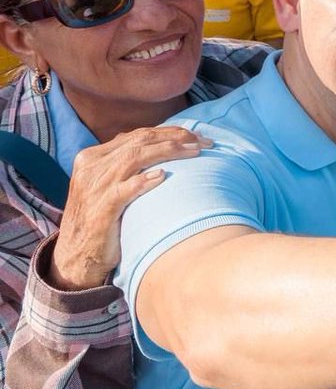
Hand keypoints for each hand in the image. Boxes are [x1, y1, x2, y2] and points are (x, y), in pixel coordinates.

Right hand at [51, 127, 211, 289]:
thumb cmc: (103, 219)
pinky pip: (125, 189)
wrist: (76, 257)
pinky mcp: (99, 210)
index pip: (138, 135)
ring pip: (135, 158)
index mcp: (93, 156)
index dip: (171, 132)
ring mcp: (94, 187)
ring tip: (195, 153)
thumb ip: (129, 165)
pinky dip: (144, 180)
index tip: (199, 136)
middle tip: (206, 142)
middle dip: (177, 138)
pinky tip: (163, 176)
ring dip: (169, 152)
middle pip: (141, 141)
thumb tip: (167, 145)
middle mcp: (91, 167)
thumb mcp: (110, 185)